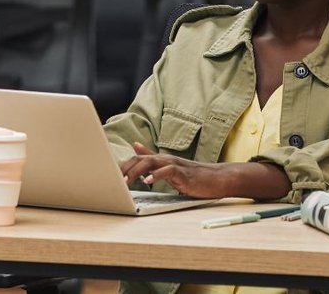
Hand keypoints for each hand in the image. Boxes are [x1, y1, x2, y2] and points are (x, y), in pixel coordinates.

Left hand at [120, 142, 234, 198]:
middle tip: (114, 181)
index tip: (111, 175)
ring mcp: (174, 165)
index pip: (137, 159)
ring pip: (150, 162)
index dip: (123, 166)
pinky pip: (167, 171)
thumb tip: (135, 146)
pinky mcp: (183, 173)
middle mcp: (165, 159)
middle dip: (126, 169)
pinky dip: (156, 175)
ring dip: (136, 172)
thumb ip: (153, 158)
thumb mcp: (170, 168)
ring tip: (126, 182)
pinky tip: (148, 182)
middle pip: (140, 159)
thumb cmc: (194, 176)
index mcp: (161, 160)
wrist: (217, 178)